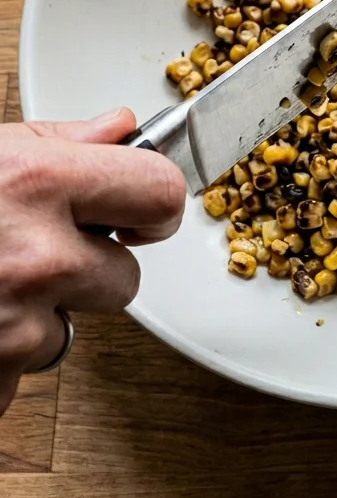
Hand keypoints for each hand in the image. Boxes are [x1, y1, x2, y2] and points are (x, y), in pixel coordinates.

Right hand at [0, 108, 184, 416]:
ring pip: (70, 329)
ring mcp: (14, 325)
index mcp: (38, 183)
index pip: (160, 193)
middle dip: (91, 269)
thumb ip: (57, 141)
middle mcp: (36, 256)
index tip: (139, 207)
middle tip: (35, 252)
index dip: (153, 201)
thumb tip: (120, 126)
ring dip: (37, 315)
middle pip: (127, 277)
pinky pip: (21, 371)